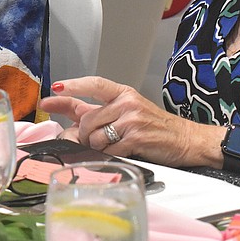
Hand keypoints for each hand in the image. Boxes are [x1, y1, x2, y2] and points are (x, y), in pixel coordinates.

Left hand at [40, 76, 218, 167]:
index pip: (94, 84)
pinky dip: (108, 156)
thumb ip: (98, 112)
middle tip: (94, 140)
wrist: (185, 139)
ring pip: (95, 137)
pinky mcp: (135, 139)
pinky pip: (107, 151)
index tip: (54, 89)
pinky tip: (121, 153)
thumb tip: (67, 118)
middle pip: (88, 120)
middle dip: (84, 135)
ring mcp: (131, 120)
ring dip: (97, 147)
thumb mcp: (128, 111)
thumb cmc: (154, 127)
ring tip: (113, 146)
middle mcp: (127, 103)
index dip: (73, 86)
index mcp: (123, 93)